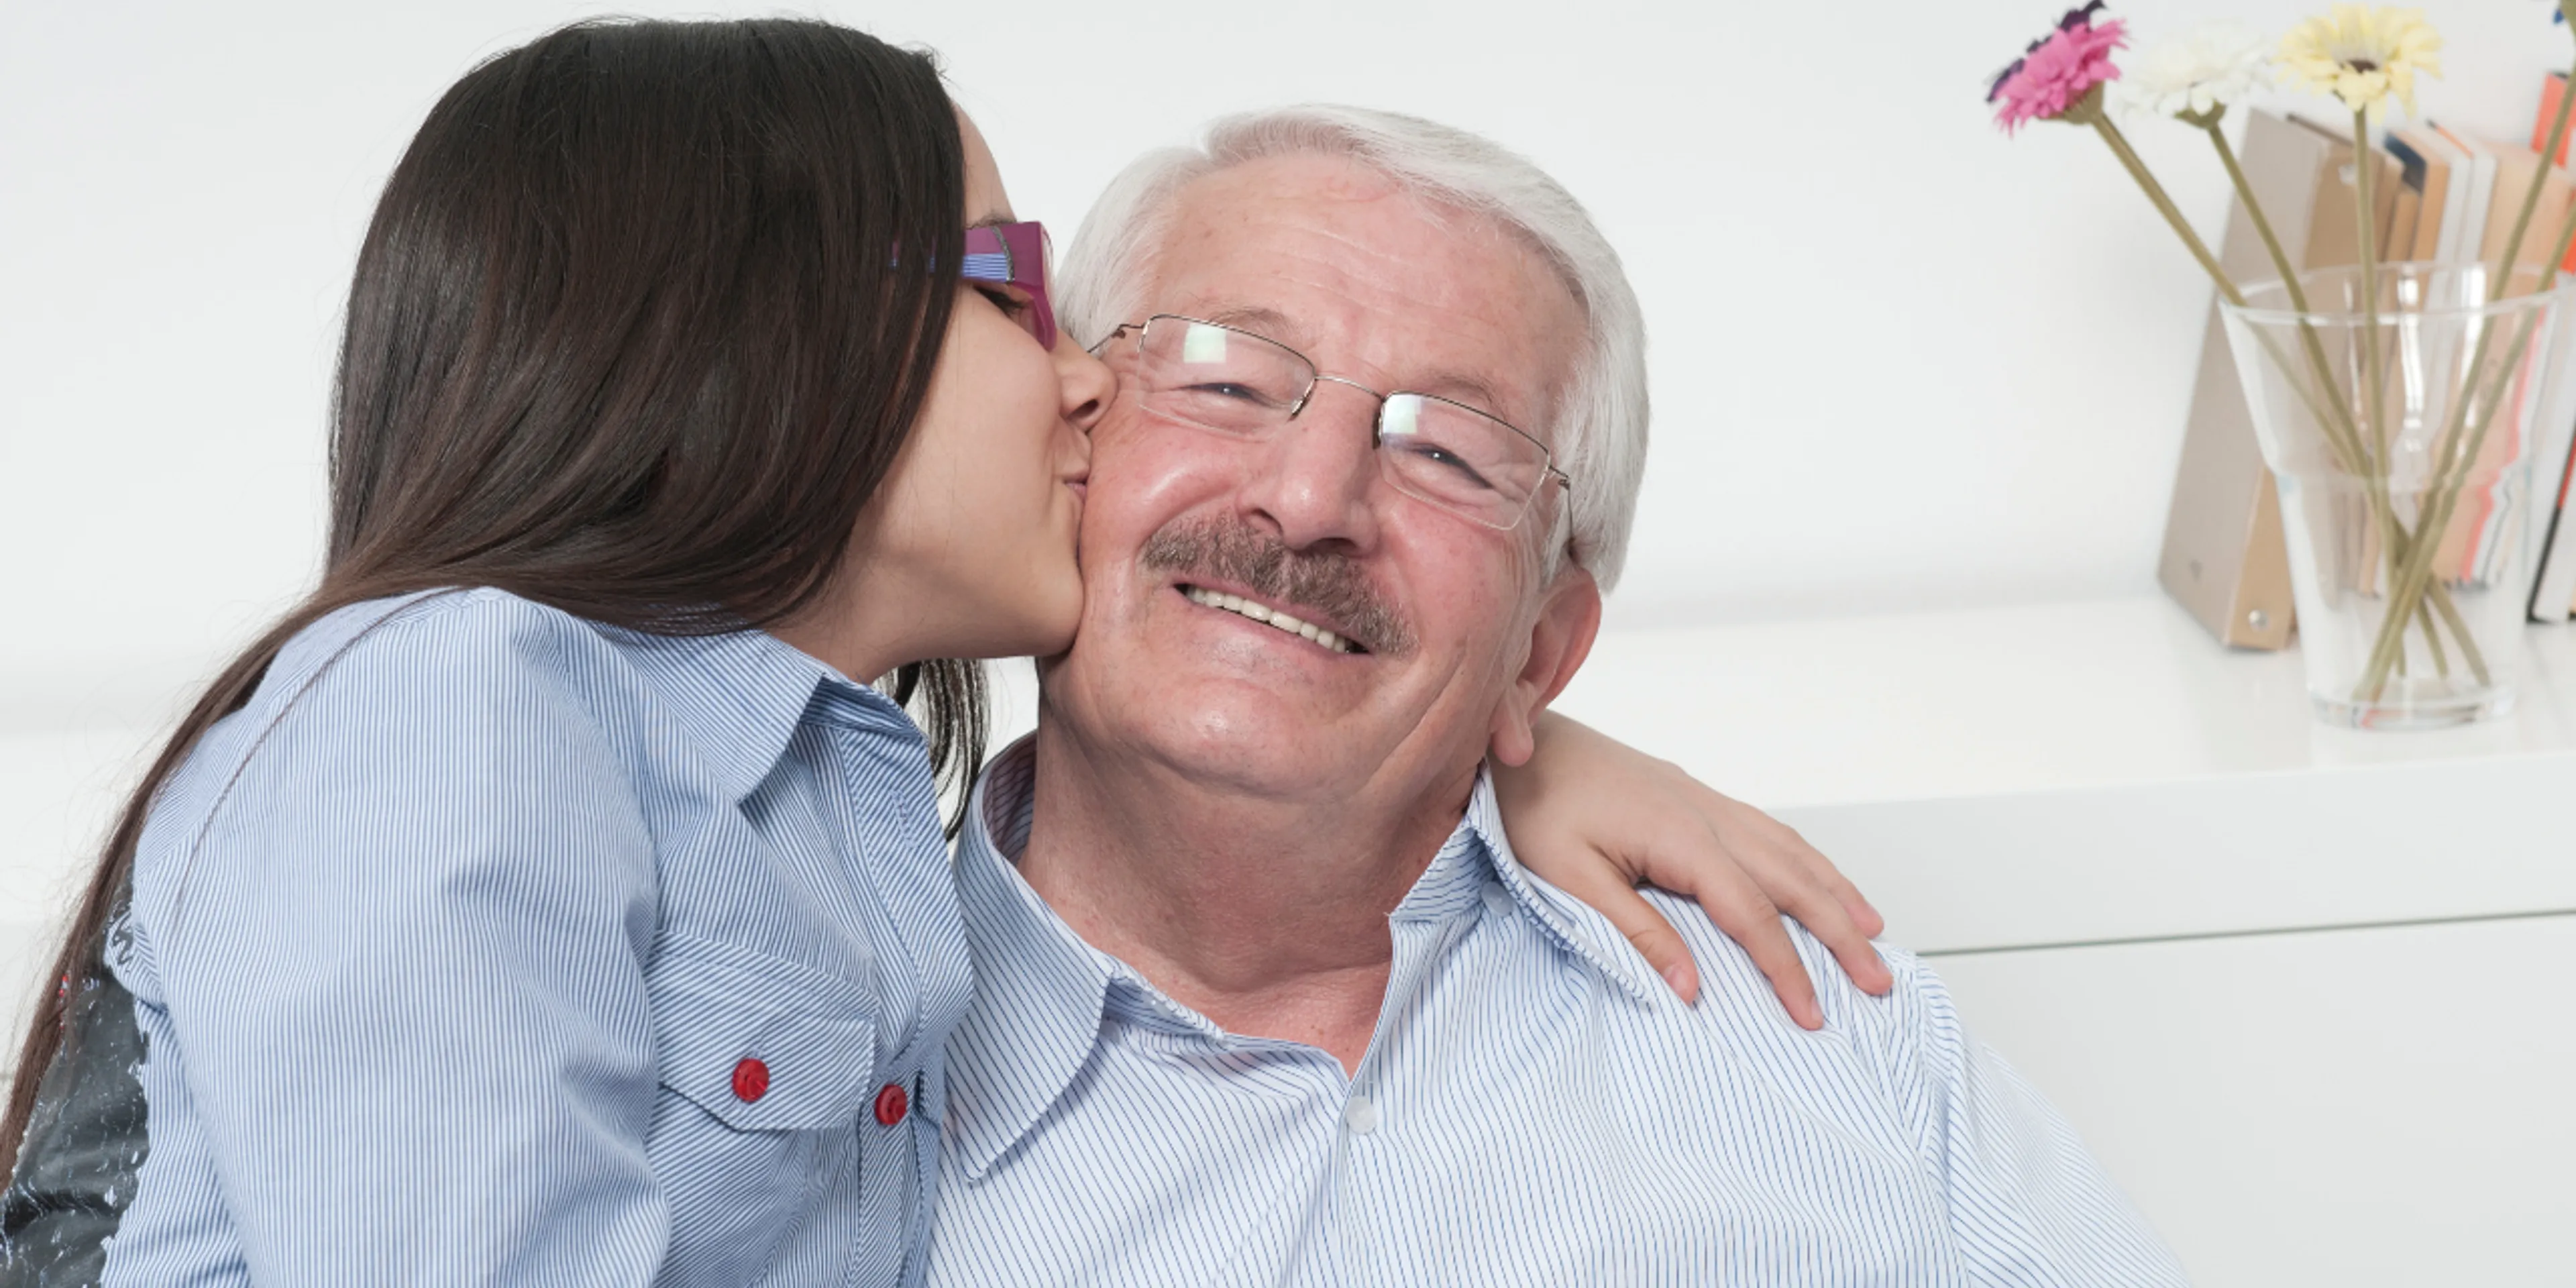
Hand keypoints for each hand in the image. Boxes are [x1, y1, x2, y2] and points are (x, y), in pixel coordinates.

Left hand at [1489, 711, 1892, 1027]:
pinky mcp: (1696, 795)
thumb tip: (1691, 990)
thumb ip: (1635, 931)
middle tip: (1880, 980)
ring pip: (1791, 850)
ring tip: (1874, 932)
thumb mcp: (1570, 878)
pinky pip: (1769, 830)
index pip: (1751, 914)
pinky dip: (1807, 860)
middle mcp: (1707, 814)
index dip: (1786, 968)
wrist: (1521, 745)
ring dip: (1836, 892)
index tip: (1812, 1014)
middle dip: (1840, 933)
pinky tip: (1819, 879)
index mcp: (1680, 838)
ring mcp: (1706, 801)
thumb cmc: (1535, 808)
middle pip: (1793, 880)